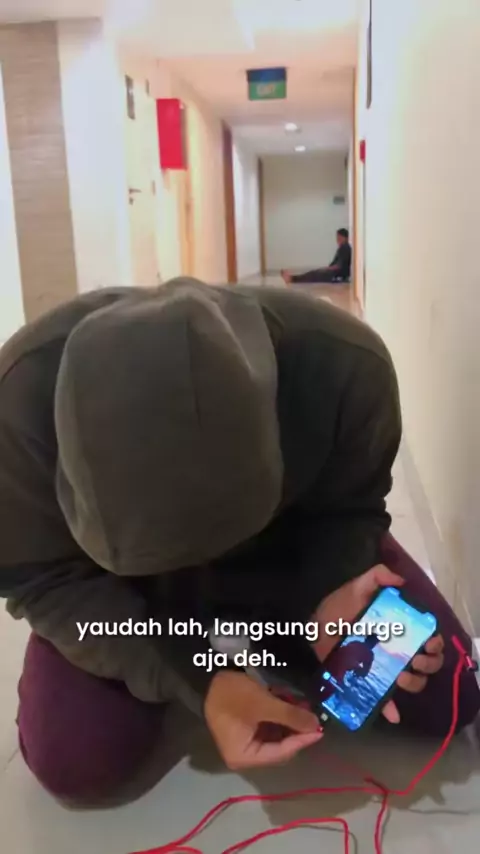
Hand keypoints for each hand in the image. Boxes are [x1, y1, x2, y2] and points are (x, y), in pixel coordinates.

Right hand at [204, 670, 321, 769]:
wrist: (206, 676)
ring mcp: (244, 741)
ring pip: (275, 736)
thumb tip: (316, 725)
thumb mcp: (264, 704)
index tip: (319, 729)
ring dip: (289, 722)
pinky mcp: (245, 727)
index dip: (301, 740)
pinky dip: (280, 717)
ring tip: (303, 707)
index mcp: (244, 757)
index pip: (280, 753)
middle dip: (296, 730)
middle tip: (312, 715)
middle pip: (278, 747)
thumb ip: (291, 716)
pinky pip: (268, 727)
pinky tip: (290, 704)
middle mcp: (244, 755)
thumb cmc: (233, 695)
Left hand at [313, 564, 443, 723]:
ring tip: (400, 676)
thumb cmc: (340, 605)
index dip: (435, 643)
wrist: (314, 625)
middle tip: (414, 660)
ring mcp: (385, 667)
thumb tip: (401, 581)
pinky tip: (393, 714)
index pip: (430, 638)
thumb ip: (377, 576)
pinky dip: (391, 709)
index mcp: (401, 628)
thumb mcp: (358, 587)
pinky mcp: (370, 682)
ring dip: (414, 682)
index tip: (428, 643)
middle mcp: (398, 650)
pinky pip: (385, 700)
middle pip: (428, 663)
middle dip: (428, 663)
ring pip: (414, 681)